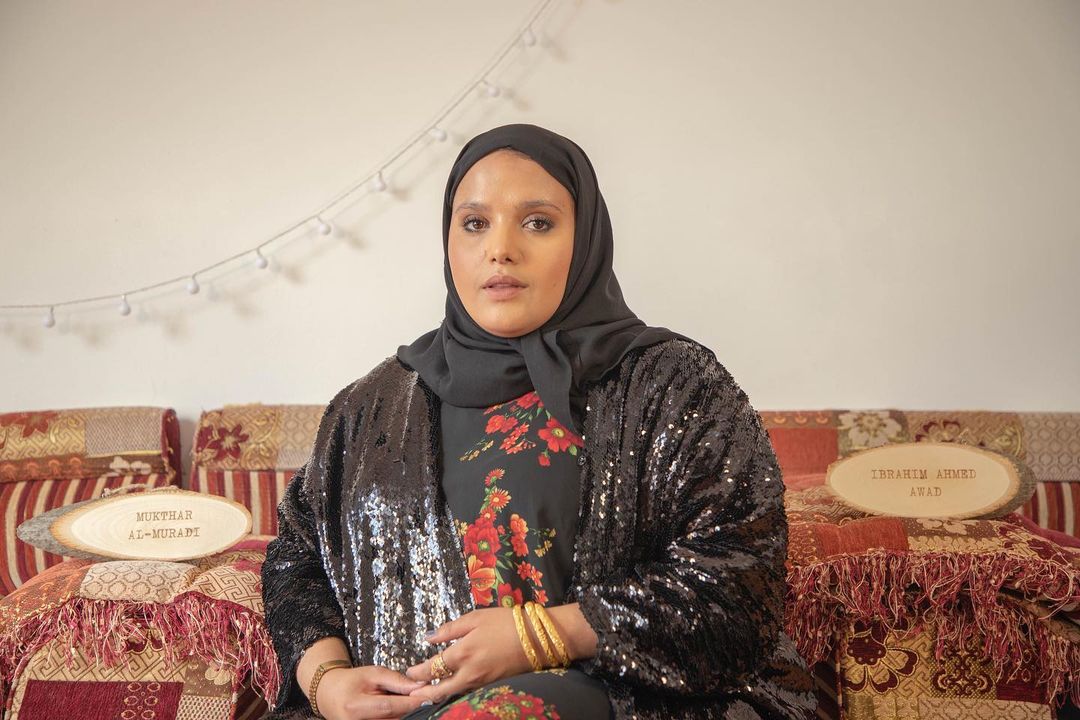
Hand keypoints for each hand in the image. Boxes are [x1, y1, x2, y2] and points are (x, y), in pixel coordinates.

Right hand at [314, 664, 428, 719]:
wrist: (329, 695)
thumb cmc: (350, 682)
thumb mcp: (373, 674)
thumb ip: (396, 680)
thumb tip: (420, 686)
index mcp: (355, 706)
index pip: (388, 706)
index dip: (410, 703)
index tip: (428, 697)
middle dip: (410, 710)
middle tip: (423, 700)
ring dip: (404, 715)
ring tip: (411, 703)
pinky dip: (396, 718)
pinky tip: (401, 710)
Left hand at [404, 607, 533, 703]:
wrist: (537, 639)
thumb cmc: (506, 623)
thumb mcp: (476, 617)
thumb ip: (450, 629)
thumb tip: (428, 637)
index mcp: (462, 653)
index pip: (432, 668)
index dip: (417, 672)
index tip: (409, 672)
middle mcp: (469, 673)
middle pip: (439, 691)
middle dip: (423, 693)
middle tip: (411, 693)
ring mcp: (481, 683)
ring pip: (453, 694)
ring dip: (437, 695)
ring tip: (425, 694)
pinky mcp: (491, 686)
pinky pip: (467, 693)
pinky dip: (454, 694)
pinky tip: (450, 689)